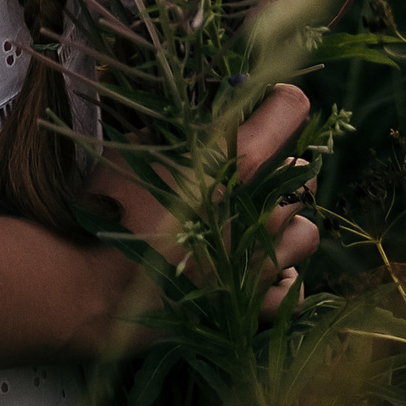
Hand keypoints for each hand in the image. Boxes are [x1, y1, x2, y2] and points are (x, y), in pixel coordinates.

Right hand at [79, 83, 318, 342]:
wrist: (99, 284)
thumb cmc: (111, 209)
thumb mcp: (136, 147)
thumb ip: (178, 129)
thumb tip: (201, 113)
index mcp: (236, 161)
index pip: (291, 110)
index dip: (281, 102)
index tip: (265, 104)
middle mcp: (260, 208)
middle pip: (304, 172)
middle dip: (282, 166)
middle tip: (250, 171)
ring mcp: (261, 259)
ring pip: (307, 231)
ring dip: (285, 225)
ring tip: (254, 225)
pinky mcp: (253, 303)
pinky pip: (293, 286)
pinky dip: (281, 278)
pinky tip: (256, 270)